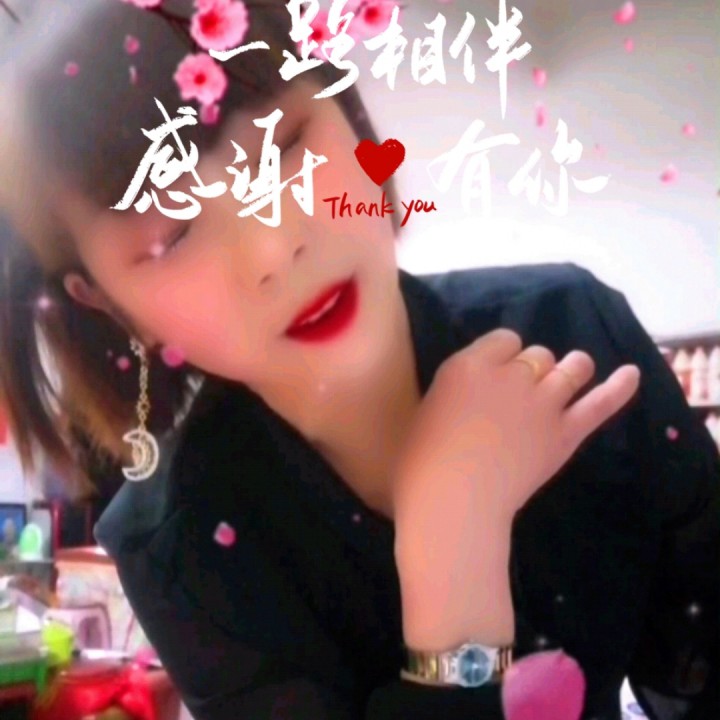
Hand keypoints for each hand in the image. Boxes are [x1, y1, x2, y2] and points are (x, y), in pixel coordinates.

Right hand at [391, 329, 640, 646]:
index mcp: (470, 365)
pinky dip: (619, 388)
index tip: (494, 376)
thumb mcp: (428, 409)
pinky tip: (633, 374)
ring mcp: (543, 403)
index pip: (504, 339)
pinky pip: (599, 404)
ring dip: (572, 369)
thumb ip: (459, 389)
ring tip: (570, 375)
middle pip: (537, 354)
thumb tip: (476, 390)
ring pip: (571, 368)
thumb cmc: (421, 463)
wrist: (452, 504)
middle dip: (532, 368)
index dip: (503, 356)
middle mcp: (511, 375)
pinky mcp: (565, 433)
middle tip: (518, 396)